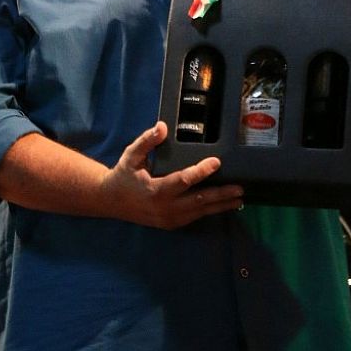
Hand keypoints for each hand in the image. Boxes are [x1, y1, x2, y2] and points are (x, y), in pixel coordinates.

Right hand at [104, 121, 243, 228]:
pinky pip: (194, 217)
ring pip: (200, 212)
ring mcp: (169, 218)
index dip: (201, 171)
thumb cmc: (123, 175)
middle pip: (199, 200)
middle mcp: (165, 207)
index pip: (183, 180)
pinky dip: (209, 211)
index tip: (216, 162)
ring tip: (239, 199)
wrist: (111, 201)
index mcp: (156, 190)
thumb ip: (147, 141)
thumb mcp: (132, 155)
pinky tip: (223, 205)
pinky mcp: (171, 223)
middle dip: (221, 194)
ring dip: (220, 205)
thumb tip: (161, 127)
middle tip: (240, 188)